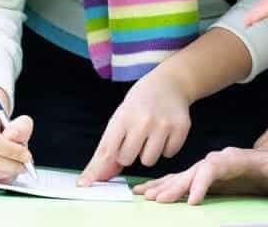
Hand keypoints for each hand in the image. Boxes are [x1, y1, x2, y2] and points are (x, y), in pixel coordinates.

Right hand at [0, 86, 33, 183]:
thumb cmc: (3, 129)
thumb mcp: (17, 123)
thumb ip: (21, 127)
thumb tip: (13, 135)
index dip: (10, 151)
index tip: (26, 156)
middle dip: (9, 165)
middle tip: (23, 166)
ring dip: (3, 173)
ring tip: (15, 168)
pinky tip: (4, 172)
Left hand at [79, 69, 191, 184]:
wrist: (169, 83)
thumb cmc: (139, 104)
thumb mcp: (120, 118)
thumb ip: (108, 148)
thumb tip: (95, 178)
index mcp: (123, 116)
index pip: (107, 150)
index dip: (97, 169)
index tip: (86, 184)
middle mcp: (143, 121)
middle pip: (128, 159)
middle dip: (129, 154)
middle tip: (135, 137)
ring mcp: (164, 125)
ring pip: (149, 161)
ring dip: (148, 152)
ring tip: (150, 134)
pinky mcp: (181, 128)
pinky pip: (168, 155)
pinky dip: (165, 148)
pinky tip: (165, 132)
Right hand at [134, 147, 267, 205]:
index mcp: (234, 158)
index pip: (213, 167)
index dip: (202, 182)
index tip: (193, 200)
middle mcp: (218, 161)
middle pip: (192, 171)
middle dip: (175, 186)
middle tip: (159, 200)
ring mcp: (210, 169)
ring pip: (183, 176)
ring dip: (164, 186)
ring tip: (145, 196)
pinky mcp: (206, 178)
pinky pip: (181, 180)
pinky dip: (164, 185)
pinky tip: (148, 192)